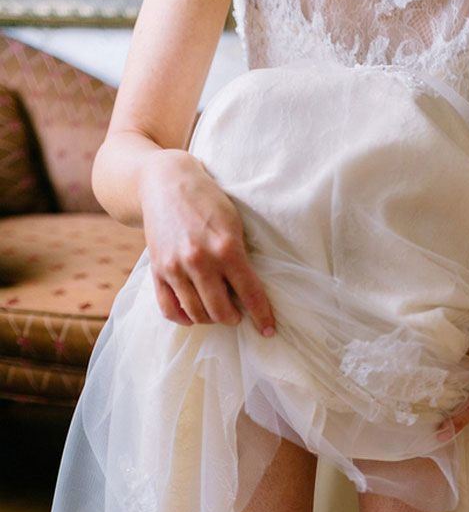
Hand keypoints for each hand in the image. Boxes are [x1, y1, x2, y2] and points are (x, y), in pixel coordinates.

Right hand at [139, 149, 274, 334]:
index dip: (262, 317)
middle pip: (221, 312)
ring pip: (196, 314)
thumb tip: (250, 292)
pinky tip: (193, 314)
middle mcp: (199, 261)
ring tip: (217, 312)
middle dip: (234, 318)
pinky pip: (169, 309)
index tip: (268, 330)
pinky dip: (184, 318)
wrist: (165, 181)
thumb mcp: (234, 223)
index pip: (250, 294)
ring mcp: (175, 267)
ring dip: (211, 319)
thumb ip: (241, 257)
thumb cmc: (207, 201)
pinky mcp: (157, 270)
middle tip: (238, 315)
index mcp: (226, 248)